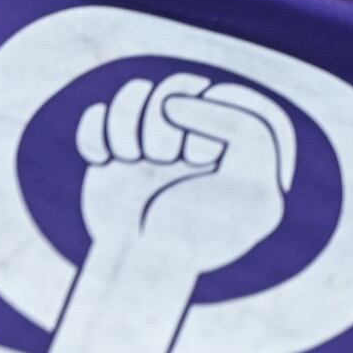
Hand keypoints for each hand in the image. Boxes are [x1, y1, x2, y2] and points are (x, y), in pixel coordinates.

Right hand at [74, 71, 296, 269]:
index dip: (210, 118)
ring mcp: (153, 137)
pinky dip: (95, 135)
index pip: (225, 94)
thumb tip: (175, 102)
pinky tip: (104, 161)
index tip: (203, 160)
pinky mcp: (115, 149)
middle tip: (165, 160)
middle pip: (177, 86)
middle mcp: (196, 130)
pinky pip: (97, 114)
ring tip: (133, 158)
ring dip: (126, 123)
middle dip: (163, 122)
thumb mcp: (257, 196)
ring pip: (135, 91)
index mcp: (235, 136)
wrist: (151, 266)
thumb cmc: (210, 237)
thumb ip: (247, 135)